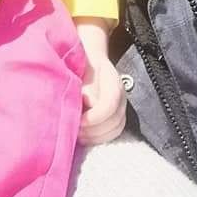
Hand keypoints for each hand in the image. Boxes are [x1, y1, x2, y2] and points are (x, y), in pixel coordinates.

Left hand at [74, 18, 126, 145]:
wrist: (88, 59)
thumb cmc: (80, 64)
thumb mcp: (79, 70)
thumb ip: (83, 87)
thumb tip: (86, 103)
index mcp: (112, 81)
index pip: (110, 104)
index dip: (95, 117)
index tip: (78, 121)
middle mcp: (121, 96)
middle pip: (115, 120)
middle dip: (93, 130)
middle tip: (74, 131)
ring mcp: (121, 106)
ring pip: (114, 130)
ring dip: (95, 137)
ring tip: (78, 136)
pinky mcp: (116, 116)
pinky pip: (112, 133)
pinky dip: (98, 138)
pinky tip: (84, 137)